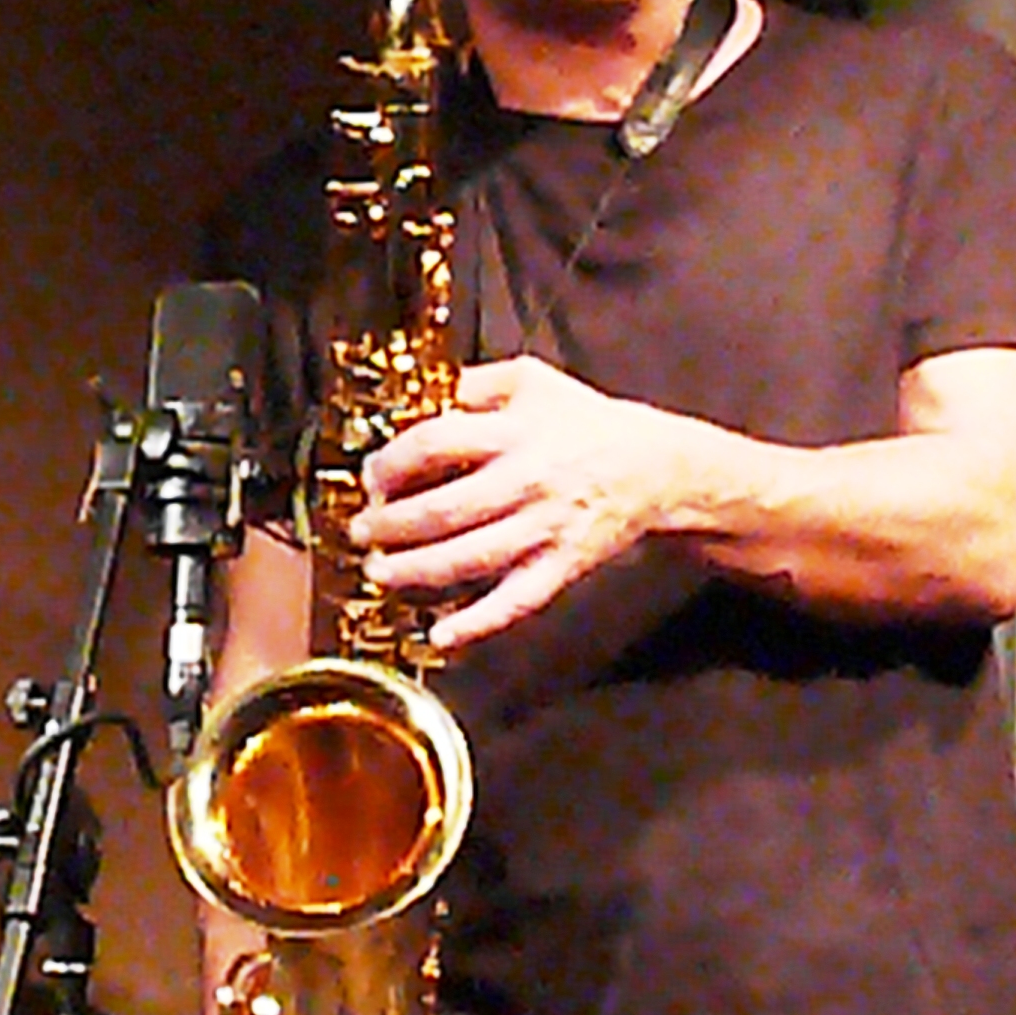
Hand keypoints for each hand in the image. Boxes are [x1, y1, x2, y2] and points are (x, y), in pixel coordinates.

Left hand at [355, 355, 696, 649]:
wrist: (656, 466)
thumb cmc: (585, 422)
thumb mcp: (530, 380)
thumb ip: (472, 383)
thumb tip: (416, 394)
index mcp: (515, 431)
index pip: (434, 443)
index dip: (391, 463)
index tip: (371, 476)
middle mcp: (527, 481)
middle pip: (442, 508)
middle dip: (389, 525)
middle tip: (360, 531)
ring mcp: (545, 528)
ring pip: (469, 558)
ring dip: (414, 571)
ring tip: (378, 572)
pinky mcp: (562, 566)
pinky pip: (516, 601)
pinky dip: (477, 622)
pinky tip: (441, 634)